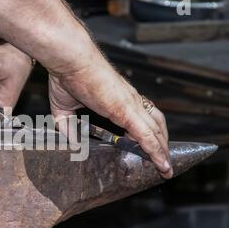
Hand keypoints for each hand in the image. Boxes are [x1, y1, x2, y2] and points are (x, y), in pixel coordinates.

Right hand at [48, 50, 172, 178]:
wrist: (70, 59)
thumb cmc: (67, 76)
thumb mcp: (63, 107)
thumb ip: (67, 125)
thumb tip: (70, 142)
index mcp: (118, 98)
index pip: (141, 117)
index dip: (148, 132)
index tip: (149, 148)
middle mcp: (129, 100)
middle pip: (156, 123)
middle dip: (161, 142)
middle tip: (164, 160)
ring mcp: (130, 104)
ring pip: (156, 131)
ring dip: (162, 150)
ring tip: (166, 167)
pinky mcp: (126, 110)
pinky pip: (147, 135)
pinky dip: (156, 150)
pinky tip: (161, 163)